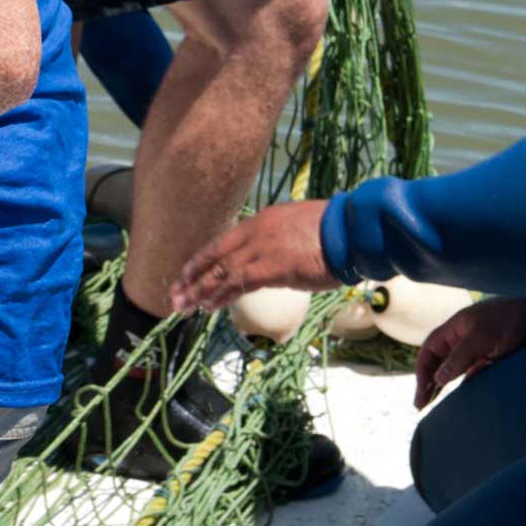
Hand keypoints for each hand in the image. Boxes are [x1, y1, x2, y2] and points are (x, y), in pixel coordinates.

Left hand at [167, 200, 338, 311]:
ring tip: (182, 306)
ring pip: (220, 271)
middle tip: (174, 294)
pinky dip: (221, 295)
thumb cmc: (334, 232)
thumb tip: (272, 257)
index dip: (203, 260)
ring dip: (199, 290)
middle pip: (214, 256)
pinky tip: (209, 305)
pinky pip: (238, 283)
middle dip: (191, 276)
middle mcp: (256, 231)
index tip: (187, 274)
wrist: (352, 231)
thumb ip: (279, 240)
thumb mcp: (298, 228)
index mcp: (262, 220)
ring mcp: (262, 248)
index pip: (223, 242)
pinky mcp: (271, 267)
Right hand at [412, 297, 525, 408]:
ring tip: (429, 405)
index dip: (422, 372)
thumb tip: (438, 379)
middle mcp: (461, 340)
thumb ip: (459, 358)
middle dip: (426, 383)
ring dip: (440, 386)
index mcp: (454, 329)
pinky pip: (469, 374)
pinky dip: (460, 386)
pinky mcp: (490, 359)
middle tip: (419, 405)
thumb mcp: (482, 339)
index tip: (421, 392)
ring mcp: (476, 349)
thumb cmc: (510, 321)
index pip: (429, 351)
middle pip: (437, 362)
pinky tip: (456, 398)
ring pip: (451, 370)